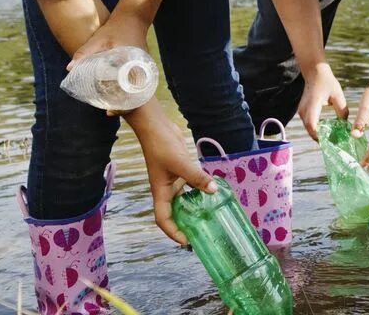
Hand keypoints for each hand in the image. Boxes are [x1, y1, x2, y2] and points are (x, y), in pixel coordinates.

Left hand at [68, 12, 151, 115]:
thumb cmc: (116, 28)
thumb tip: (69, 68)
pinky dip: (128, 89)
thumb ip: (84, 54)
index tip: (110, 113)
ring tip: (112, 106)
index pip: (132, 93)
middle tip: (109, 111)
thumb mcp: (99, 41)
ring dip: (127, 98)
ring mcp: (143, 67)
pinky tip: (118, 92)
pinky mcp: (141, 65)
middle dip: (124, 105)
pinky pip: (136, 81)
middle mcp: (141, 69)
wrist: (133, 17)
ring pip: (137, 89)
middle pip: (136, 94)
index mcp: (133, 66)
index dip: (123, 106)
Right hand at [126, 104, 215, 245]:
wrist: (156, 126)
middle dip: (185, 226)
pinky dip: (199, 192)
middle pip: (174, 214)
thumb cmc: (161, 146)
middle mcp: (166, 190)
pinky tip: (211, 193)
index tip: (187, 242)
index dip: (173, 233)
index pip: (164, 220)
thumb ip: (196, 177)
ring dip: (193, 209)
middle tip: (202, 234)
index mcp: (160, 193)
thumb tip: (213, 191)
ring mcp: (173, 181)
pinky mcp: (180, 172)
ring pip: (184, 201)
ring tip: (209, 218)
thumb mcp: (180, 163)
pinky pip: (190, 187)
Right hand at [299, 62, 347, 140]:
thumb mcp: (338, 95)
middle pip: (310, 129)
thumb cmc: (327, 83)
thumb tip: (344, 125)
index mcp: (312, 105)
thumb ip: (342, 111)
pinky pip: (308, 124)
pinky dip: (316, 128)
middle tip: (333, 143)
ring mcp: (301, 111)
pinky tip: (327, 130)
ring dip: (318, 134)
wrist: (315, 73)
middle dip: (320, 138)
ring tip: (331, 138)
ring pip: (309, 128)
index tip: (329, 141)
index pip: (311, 124)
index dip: (318, 135)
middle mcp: (304, 110)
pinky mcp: (302, 112)